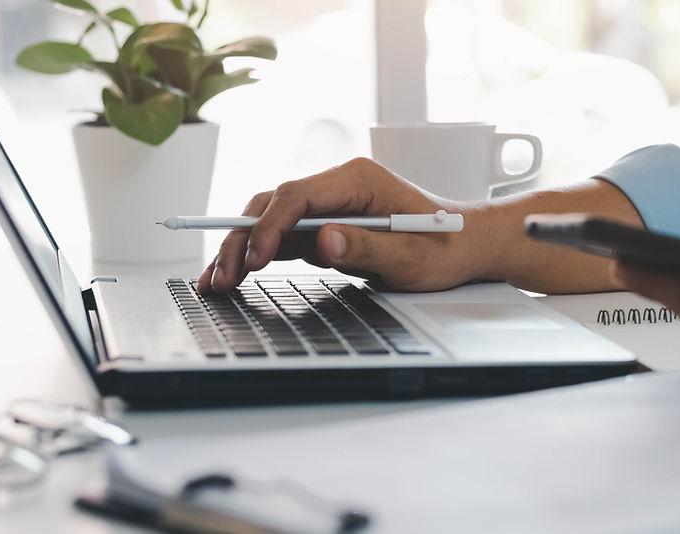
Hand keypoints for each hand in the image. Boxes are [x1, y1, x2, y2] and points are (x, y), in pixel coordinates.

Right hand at [197, 158, 487, 293]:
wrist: (464, 247)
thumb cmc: (445, 248)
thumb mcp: (412, 256)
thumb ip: (367, 246)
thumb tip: (323, 240)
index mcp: (357, 180)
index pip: (297, 196)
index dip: (270, 227)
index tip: (255, 260)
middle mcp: (337, 187)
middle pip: (273, 205)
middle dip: (243, 239)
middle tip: (222, 277)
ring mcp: (328, 207)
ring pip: (270, 220)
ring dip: (241, 249)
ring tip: (215, 283)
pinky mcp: (325, 227)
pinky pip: (282, 239)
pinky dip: (256, 256)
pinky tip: (234, 276)